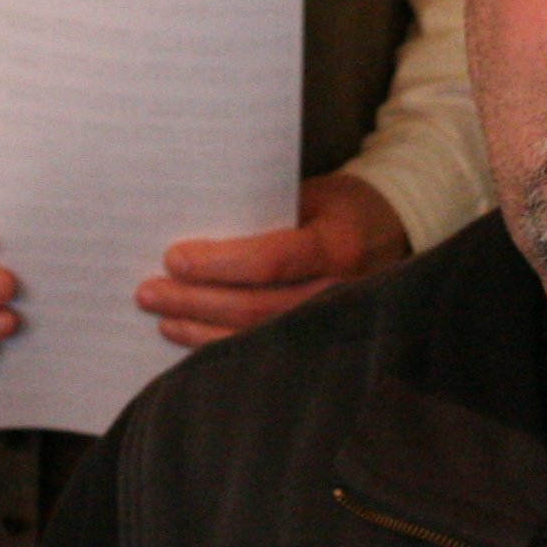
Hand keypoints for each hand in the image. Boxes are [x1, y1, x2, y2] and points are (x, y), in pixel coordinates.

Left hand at [137, 173, 409, 346]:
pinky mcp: (324, 342)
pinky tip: (192, 340)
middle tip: (150, 293)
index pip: (272, 261)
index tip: (175, 259)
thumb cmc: (342, 206)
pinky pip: (268, 352)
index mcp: (337, 245)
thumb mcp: (312, 194)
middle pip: (257, 307)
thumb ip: (265, 211)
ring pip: (259, 337)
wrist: (396, 231)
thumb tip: (195, 223)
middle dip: (197, 301)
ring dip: (203, 330)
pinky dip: (225, 348)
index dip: (220, 264)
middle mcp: (340, 291)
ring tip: (161, 318)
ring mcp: (334, 324)